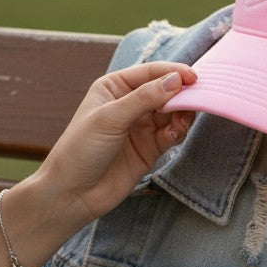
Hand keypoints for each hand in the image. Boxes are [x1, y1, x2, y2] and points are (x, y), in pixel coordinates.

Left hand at [39, 61, 196, 227]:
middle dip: (180, 95)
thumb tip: (176, 80)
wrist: (73, 194)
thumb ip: (144, 98)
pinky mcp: (150, 148)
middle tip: (194, 100)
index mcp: (114, 88)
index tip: (193, 78)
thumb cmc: (80, 150)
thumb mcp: (110, 117)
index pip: (150, 73)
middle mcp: (129, 104)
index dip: (172, 73)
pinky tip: (175, 134)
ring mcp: (141, 127)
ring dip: (182, 114)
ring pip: (172, 113)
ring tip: (182, 121)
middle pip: (165, 91)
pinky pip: (172, 134)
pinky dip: (178, 132)